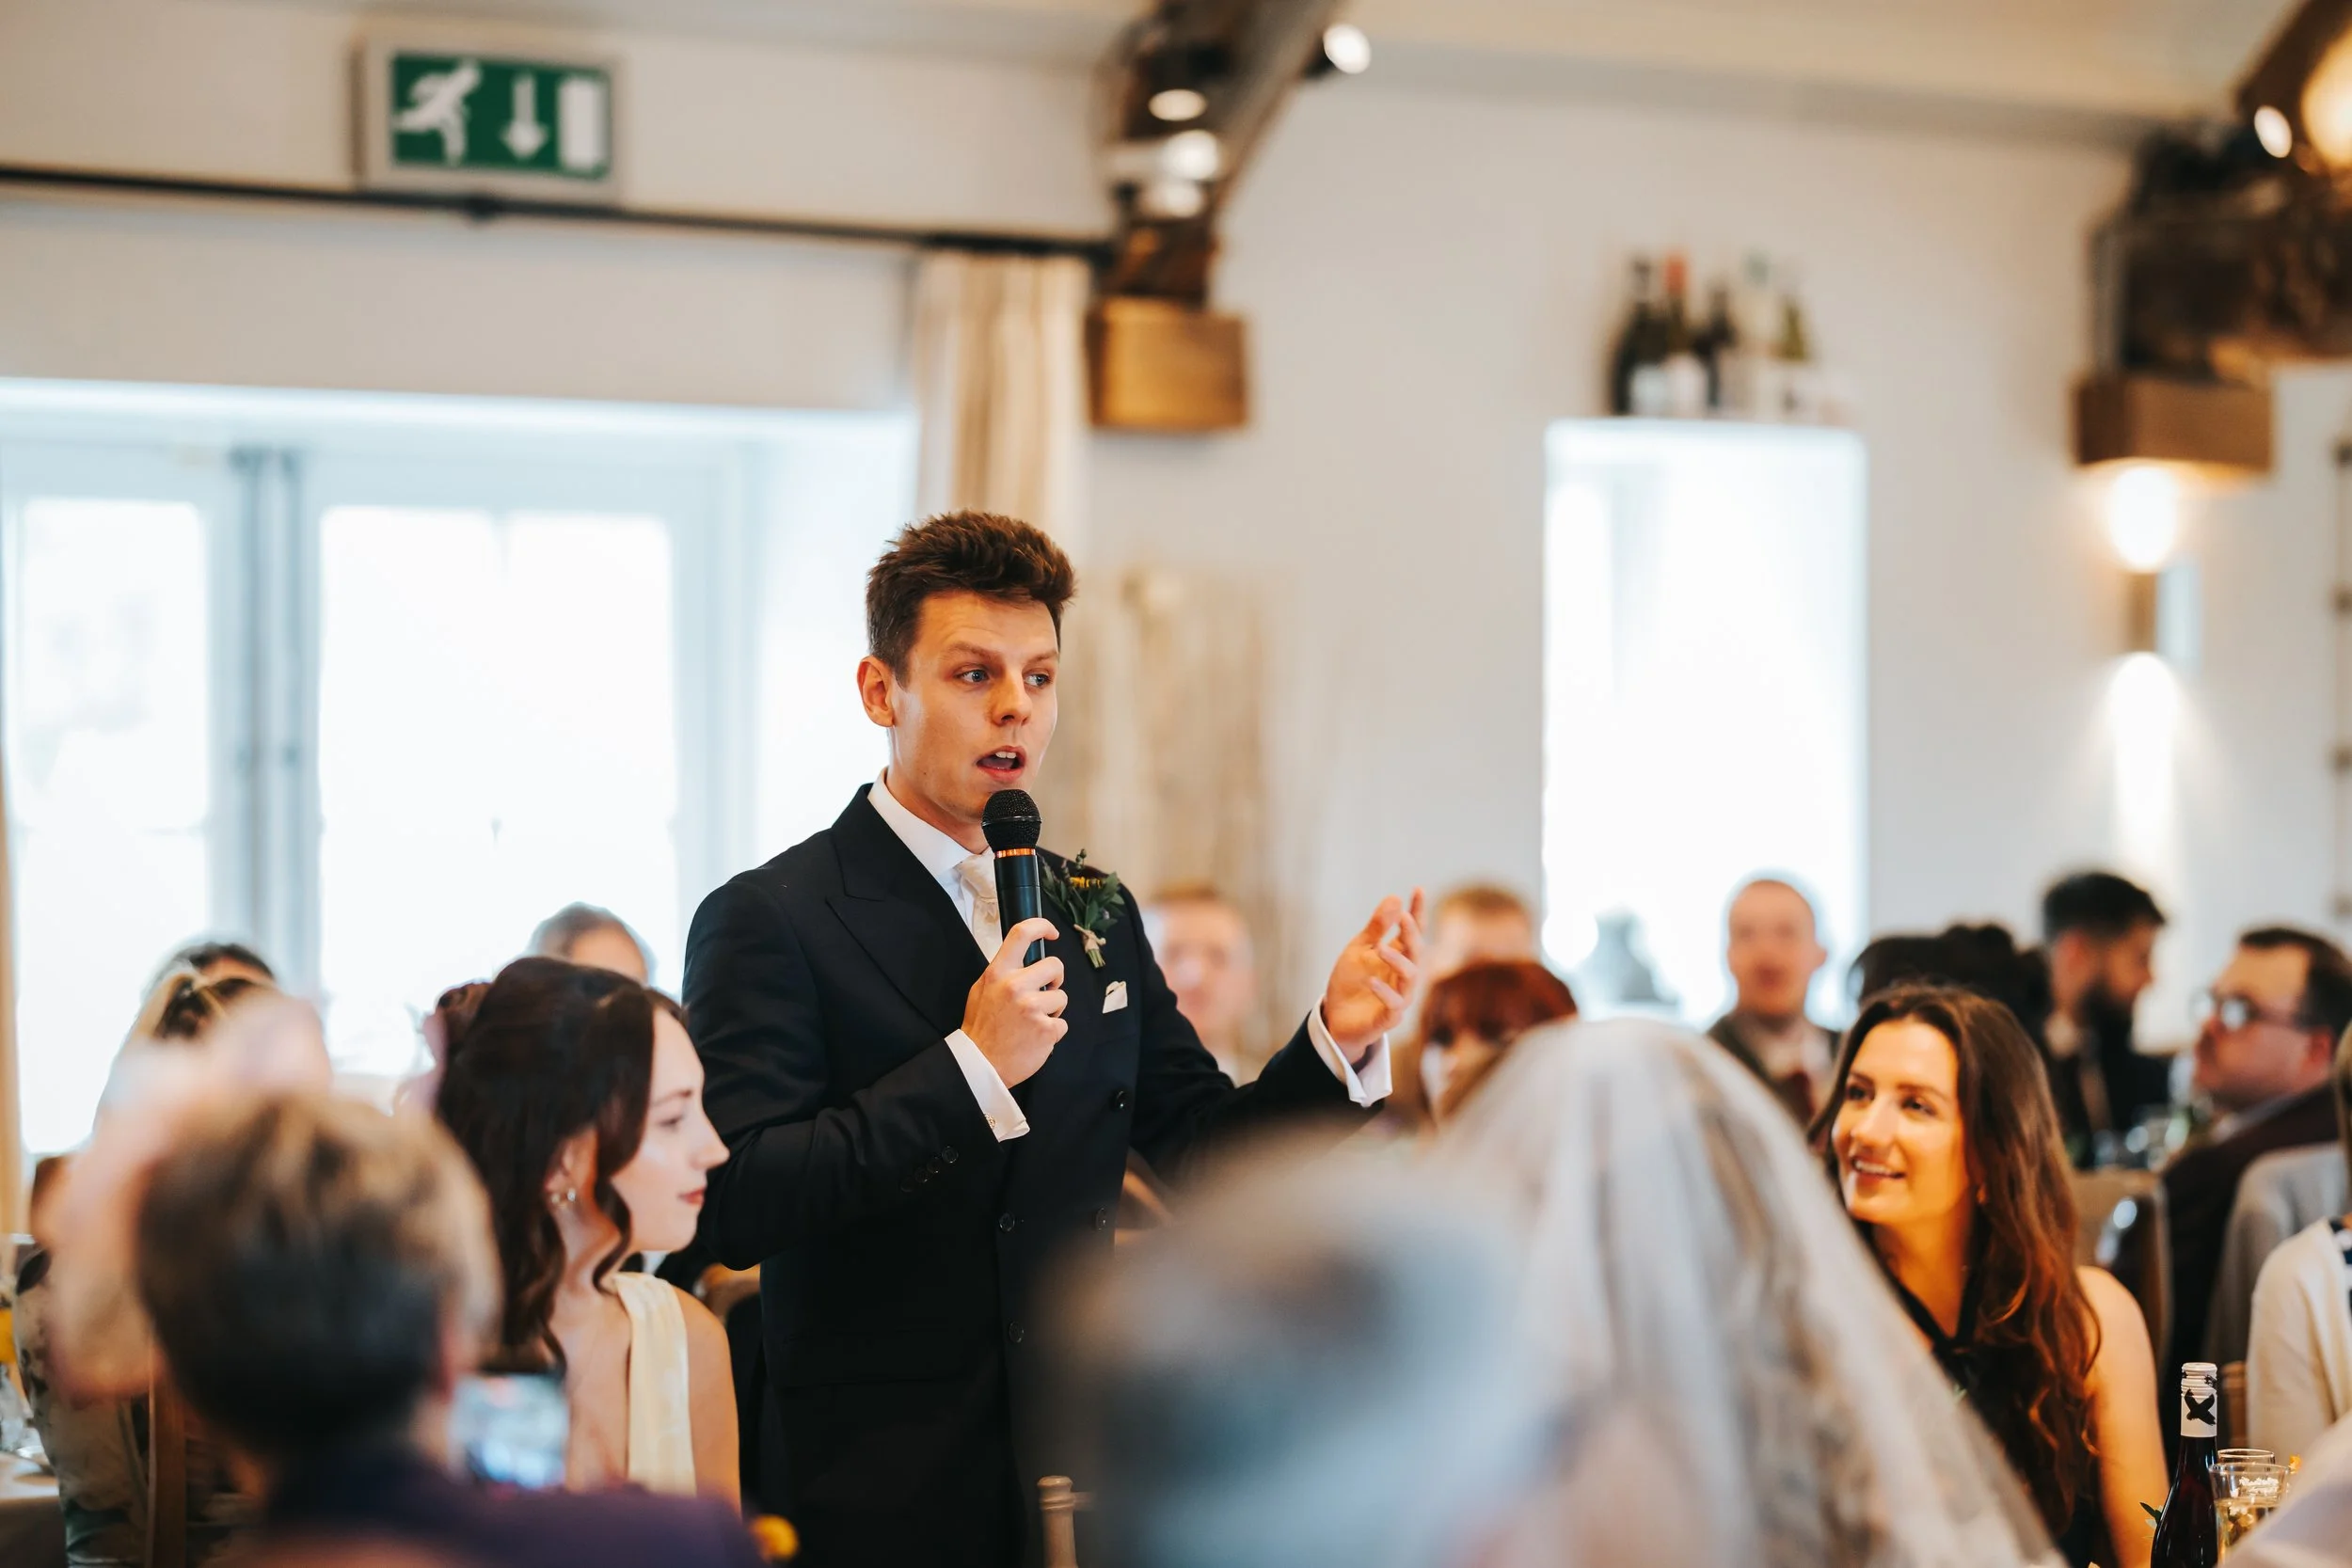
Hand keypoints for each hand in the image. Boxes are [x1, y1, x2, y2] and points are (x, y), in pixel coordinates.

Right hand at [961, 917, 1066, 1086]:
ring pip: (1061, 997)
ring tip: (1033, 1022)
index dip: (1041, 926)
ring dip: (1052, 1010)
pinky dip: (1052, 1032)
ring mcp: (1032, 1008)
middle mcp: (1015, 986)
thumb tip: (1024, 959)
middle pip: (1055, 966)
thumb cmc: (982, 1028)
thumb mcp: (981, 990)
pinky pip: (1062, 1023)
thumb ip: (1003, 973)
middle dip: (1055, 980)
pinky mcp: (1046, 1029)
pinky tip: (1035, 1038)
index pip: (1021, 934)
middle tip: (1045, 993)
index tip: (1051, 933)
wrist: (980, 1064)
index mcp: (998, 973)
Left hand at [1320, 889, 1425, 1054]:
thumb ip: (1377, 927)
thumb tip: (1395, 898)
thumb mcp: (1359, 949)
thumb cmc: (1352, 981)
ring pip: (1410, 978)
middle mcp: (1403, 975)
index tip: (1418, 889)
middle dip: (1412, 935)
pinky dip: (1384, 992)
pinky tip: (1372, 981)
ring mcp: (1399, 996)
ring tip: (1381, 950)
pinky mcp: (1388, 1017)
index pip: (1414, 931)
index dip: (1418, 911)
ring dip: (1398, 962)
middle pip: (1416, 952)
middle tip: (1403, 918)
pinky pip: (1393, 1005)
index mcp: (1398, 955)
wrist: (1336, 1017)